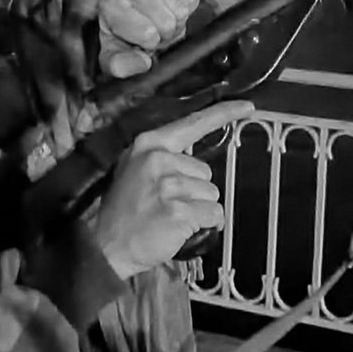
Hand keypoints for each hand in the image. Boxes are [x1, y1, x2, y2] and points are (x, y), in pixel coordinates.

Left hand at [68, 0, 202, 78]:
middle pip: (168, 23)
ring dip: (176, 17)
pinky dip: (185, 3)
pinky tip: (170, 1)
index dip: (150, 42)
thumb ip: (120, 63)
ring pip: (182, 10)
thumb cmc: (118, 18)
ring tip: (162, 13)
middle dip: (165, 31)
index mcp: (111, 6)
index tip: (142, 37)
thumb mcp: (112, 46)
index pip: (149, 35)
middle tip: (155, 26)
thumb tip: (142, 64)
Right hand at [94, 100, 253, 279]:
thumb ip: (164, 158)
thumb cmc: (124, 211)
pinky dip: (204, 225)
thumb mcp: (136, 170)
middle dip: (195, 189)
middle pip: (207, 171)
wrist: (105, 245)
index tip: (247, 106)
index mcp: (149, 144)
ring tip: (169, 216)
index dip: (223, 113)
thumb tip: (196, 162)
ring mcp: (169, 184)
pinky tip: (180, 228)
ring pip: (212, 194)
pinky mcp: (179, 210)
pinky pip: (213, 214)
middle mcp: (159, 159)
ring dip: (199, 209)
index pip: (193, 123)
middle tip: (167, 203)